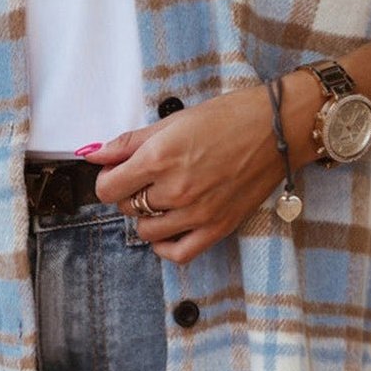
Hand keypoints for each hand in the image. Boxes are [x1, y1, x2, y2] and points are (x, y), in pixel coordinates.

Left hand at [81, 80, 308, 263]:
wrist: (277, 128)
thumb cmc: (229, 117)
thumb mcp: (172, 121)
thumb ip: (129, 142)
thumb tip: (94, 154)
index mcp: (160, 158)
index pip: (108, 188)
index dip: (108, 180)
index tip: (117, 173)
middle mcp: (176, 189)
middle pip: (127, 207)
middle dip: (129, 193)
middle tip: (145, 178)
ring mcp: (197, 212)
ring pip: (146, 231)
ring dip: (146, 216)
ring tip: (161, 198)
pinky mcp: (218, 227)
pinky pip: (177, 253)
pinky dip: (164, 246)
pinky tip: (166, 230)